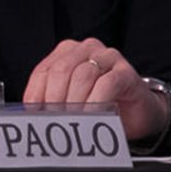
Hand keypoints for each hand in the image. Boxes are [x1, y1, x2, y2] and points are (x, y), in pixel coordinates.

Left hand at [23, 38, 167, 140]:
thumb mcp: (70, 101)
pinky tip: (93, 117)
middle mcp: (86, 48)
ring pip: (82, 76)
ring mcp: (107, 57)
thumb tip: (32, 115)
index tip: (34, 115)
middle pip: (60, 71)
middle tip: (55, 121)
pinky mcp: (126, 71)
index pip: (43, 71)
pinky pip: (106, 84)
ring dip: (75, 103)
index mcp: (66, 52)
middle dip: (55, 99)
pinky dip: (96, 103)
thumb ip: (52, 101)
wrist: (138, 113)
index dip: (35, 95)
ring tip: (73, 122)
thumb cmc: (100, 106)